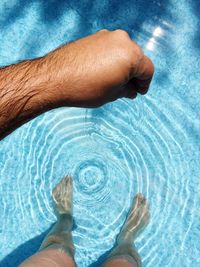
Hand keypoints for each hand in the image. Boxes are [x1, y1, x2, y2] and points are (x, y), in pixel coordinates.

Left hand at [0, 29, 153, 138]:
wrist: (55, 78)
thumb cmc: (85, 88)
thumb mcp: (112, 94)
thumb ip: (127, 90)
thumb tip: (131, 89)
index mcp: (131, 55)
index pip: (147, 70)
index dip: (145, 84)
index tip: (139, 92)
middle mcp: (122, 40)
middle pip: (136, 59)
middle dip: (133, 75)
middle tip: (127, 90)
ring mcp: (107, 36)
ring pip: (123, 53)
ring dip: (122, 67)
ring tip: (113, 83)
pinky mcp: (94, 37)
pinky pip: (110, 49)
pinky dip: (111, 60)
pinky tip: (103, 73)